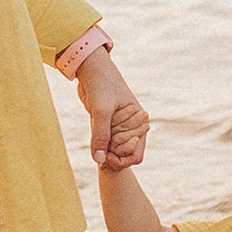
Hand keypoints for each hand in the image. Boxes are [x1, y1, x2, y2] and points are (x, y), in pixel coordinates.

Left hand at [72, 52, 146, 172]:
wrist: (91, 70)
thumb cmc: (101, 86)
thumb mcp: (101, 111)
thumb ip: (101, 136)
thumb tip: (100, 160)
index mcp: (140, 123)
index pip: (135, 156)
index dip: (121, 159)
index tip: (106, 153)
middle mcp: (133, 127)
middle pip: (123, 155)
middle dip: (111, 150)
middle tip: (100, 133)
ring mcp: (120, 127)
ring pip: (113, 150)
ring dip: (104, 145)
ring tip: (97, 129)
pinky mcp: (108, 124)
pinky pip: (104, 142)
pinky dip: (98, 141)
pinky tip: (93, 129)